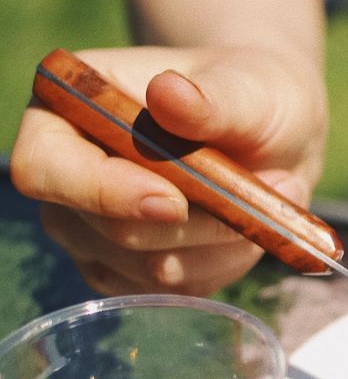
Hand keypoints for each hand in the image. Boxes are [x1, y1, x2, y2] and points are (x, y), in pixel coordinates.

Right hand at [12, 45, 326, 296]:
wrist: (274, 135)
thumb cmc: (251, 96)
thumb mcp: (247, 87)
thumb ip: (211, 98)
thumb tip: (168, 92)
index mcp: (65, 111)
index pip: (42, 167)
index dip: (103, 192)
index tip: (176, 200)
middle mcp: (66, 178)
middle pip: (108, 232)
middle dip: (198, 222)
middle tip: (275, 182)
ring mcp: (92, 232)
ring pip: (152, 270)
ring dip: (223, 242)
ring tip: (266, 197)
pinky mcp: (131, 272)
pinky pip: (179, 291)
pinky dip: (226, 264)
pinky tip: (250, 227)